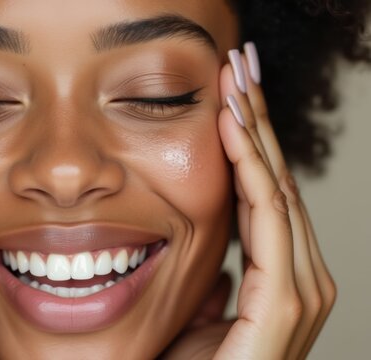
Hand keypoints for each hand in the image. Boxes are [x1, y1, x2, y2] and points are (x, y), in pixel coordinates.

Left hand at [163, 43, 335, 358]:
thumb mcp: (197, 309)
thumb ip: (216, 279)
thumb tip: (214, 255)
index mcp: (280, 275)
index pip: (266, 192)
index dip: (249, 138)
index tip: (230, 88)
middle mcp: (299, 277)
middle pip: (278, 181)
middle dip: (258, 119)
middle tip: (240, 62)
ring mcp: (299, 291)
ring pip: (278, 190)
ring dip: (256, 129)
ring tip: (238, 76)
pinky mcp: (285, 303)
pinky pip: (269, 219)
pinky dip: (252, 169)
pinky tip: (234, 128)